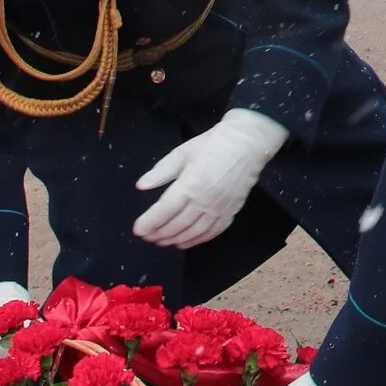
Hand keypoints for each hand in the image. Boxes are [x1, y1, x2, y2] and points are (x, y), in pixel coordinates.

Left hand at [132, 109, 288, 247]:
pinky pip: (212, 232)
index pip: (164, 211)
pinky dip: (196, 240)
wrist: (247, 143)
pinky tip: (185, 242)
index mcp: (190, 185)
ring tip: (162, 242)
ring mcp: (219, 209)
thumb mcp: (183, 152)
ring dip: (175, 240)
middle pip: (176, 225)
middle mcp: (204, 201)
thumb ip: (161, 171)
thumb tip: (140, 186)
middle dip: (158, 234)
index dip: (149, 223)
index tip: (137, 229)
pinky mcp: (231, 211)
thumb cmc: (213, 144)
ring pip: (193, 232)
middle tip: (146, 237)